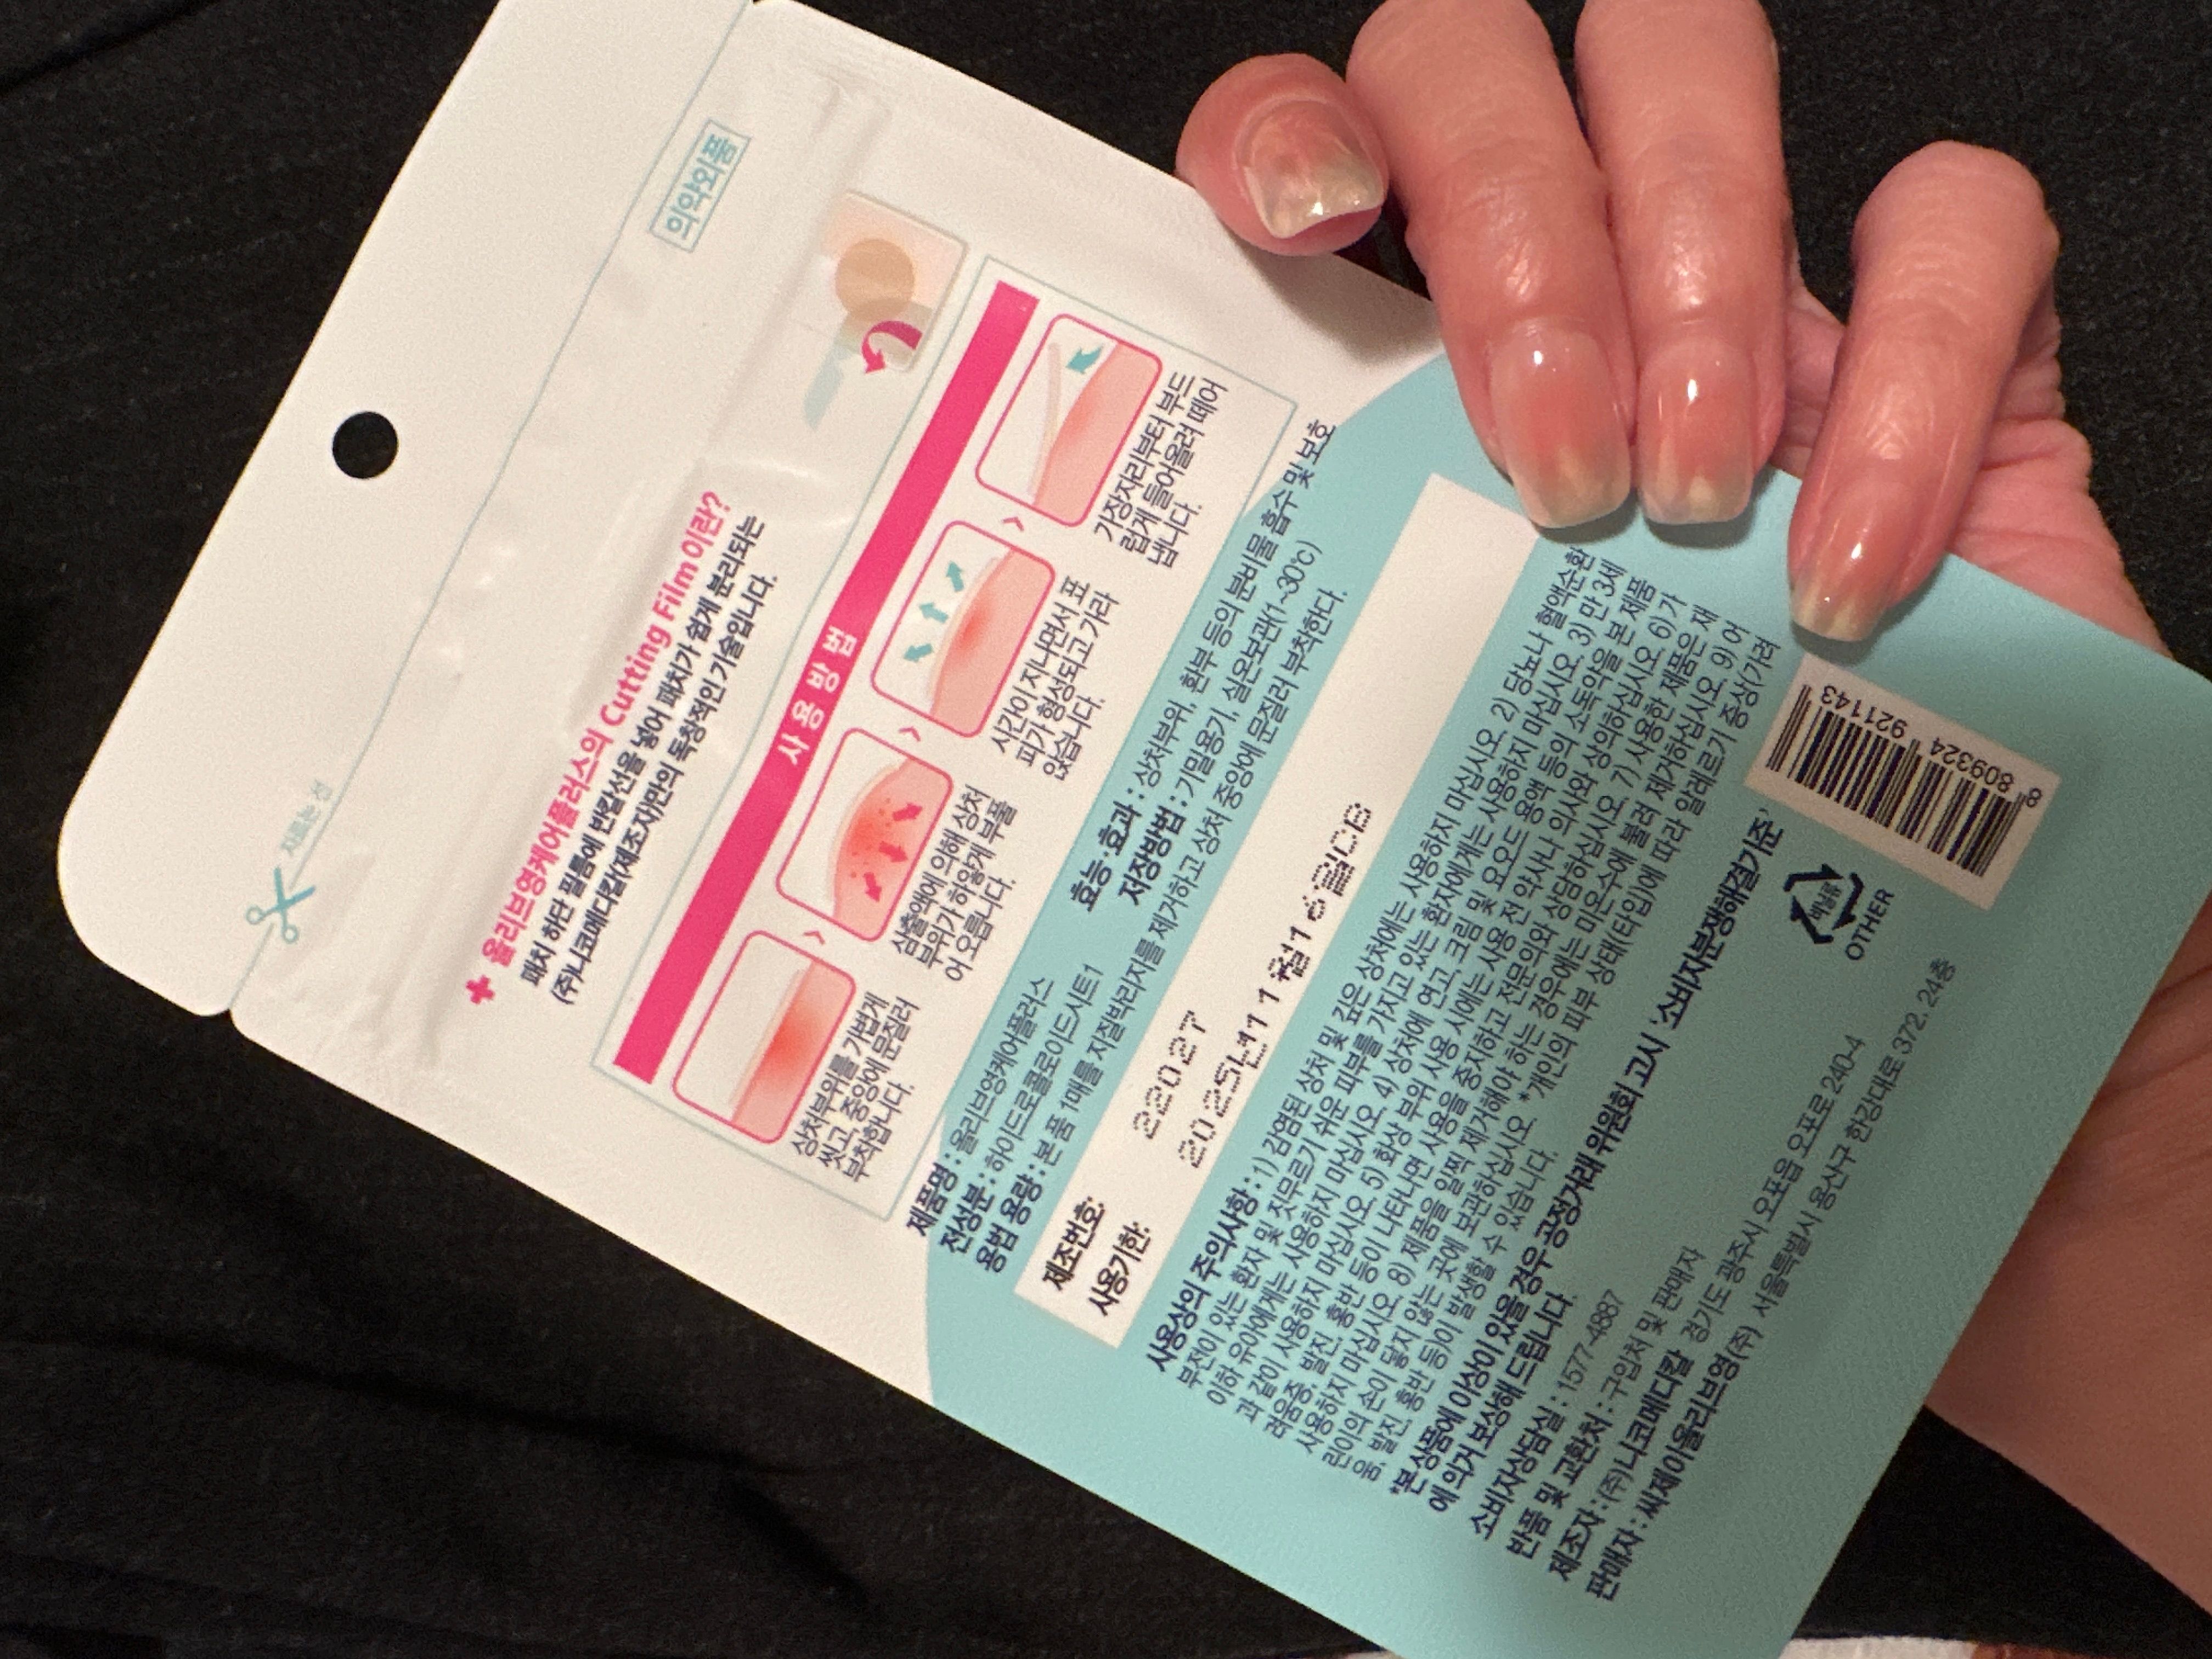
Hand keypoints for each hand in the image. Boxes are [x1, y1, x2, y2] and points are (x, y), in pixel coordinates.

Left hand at [1178, 0, 2210, 1606]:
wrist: (1894, 1041)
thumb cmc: (1636, 943)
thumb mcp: (1439, 830)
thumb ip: (1317, 771)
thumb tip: (1093, 868)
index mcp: (1401, 413)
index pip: (1316, 154)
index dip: (1284, 132)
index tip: (1289, 224)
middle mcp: (1564, 325)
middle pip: (1491, 62)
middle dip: (1508, 210)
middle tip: (1531, 447)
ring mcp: (1753, 326)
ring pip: (1699, 75)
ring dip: (1683, 266)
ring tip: (1675, 502)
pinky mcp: (1958, 378)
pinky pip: (1960, 235)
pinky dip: (1904, 373)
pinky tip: (1835, 563)